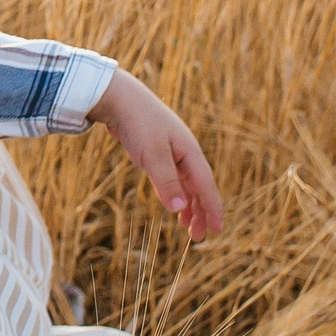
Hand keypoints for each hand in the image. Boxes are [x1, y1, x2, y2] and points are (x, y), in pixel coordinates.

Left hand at [88, 69, 224, 240]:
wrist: (118, 98)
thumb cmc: (138, 124)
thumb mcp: (153, 155)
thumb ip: (167, 182)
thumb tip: (180, 209)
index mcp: (190, 152)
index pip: (206, 186)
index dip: (213, 209)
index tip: (217, 230)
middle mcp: (184, 153)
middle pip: (198, 188)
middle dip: (201, 212)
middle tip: (199, 237)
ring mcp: (171, 152)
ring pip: (185, 184)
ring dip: (188, 206)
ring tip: (187, 227)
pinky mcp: (156, 152)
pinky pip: (172, 178)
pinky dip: (175, 194)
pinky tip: (173, 205)